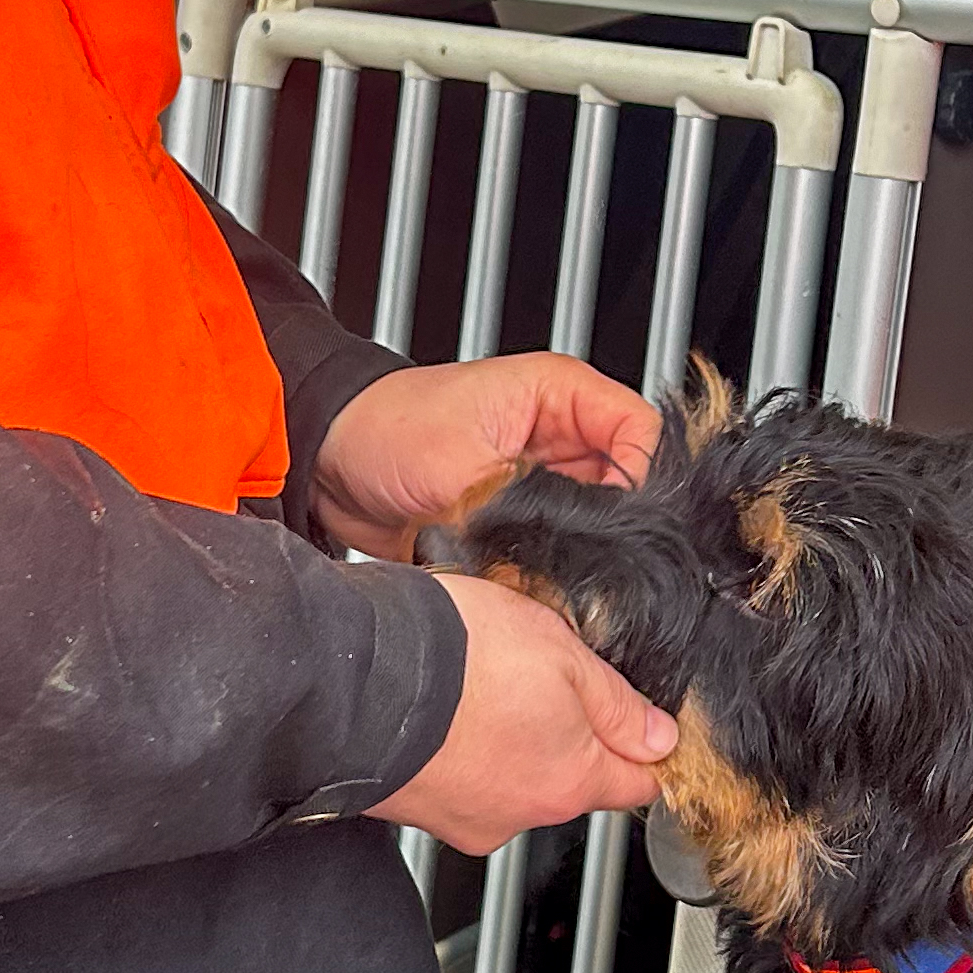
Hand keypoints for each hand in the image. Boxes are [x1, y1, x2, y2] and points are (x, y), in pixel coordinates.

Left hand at [310, 352, 660, 563]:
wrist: (329, 463)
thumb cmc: (385, 429)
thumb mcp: (464, 467)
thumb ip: (529, 504)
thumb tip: (572, 549)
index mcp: (562, 394)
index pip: (642, 434)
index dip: (643, 480)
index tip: (625, 522)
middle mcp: (560, 435)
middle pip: (627, 486)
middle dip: (611, 527)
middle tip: (586, 556)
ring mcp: (542, 477)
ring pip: (595, 524)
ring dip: (577, 551)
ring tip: (549, 566)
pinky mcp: (520, 517)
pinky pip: (557, 548)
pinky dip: (549, 568)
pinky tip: (530, 578)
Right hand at [371, 573, 675, 855]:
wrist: (354, 679)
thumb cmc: (456, 660)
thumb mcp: (562, 652)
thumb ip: (618, 703)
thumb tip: (659, 738)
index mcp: (572, 781)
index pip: (639, 785)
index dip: (644, 747)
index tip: (634, 718)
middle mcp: (521, 815)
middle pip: (569, 779)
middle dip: (564, 732)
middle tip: (540, 676)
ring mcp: (465, 818)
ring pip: (509, 777)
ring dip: (505, 739)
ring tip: (481, 684)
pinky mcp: (419, 810)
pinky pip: (458, 780)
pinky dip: (456, 748)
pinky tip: (444, 706)